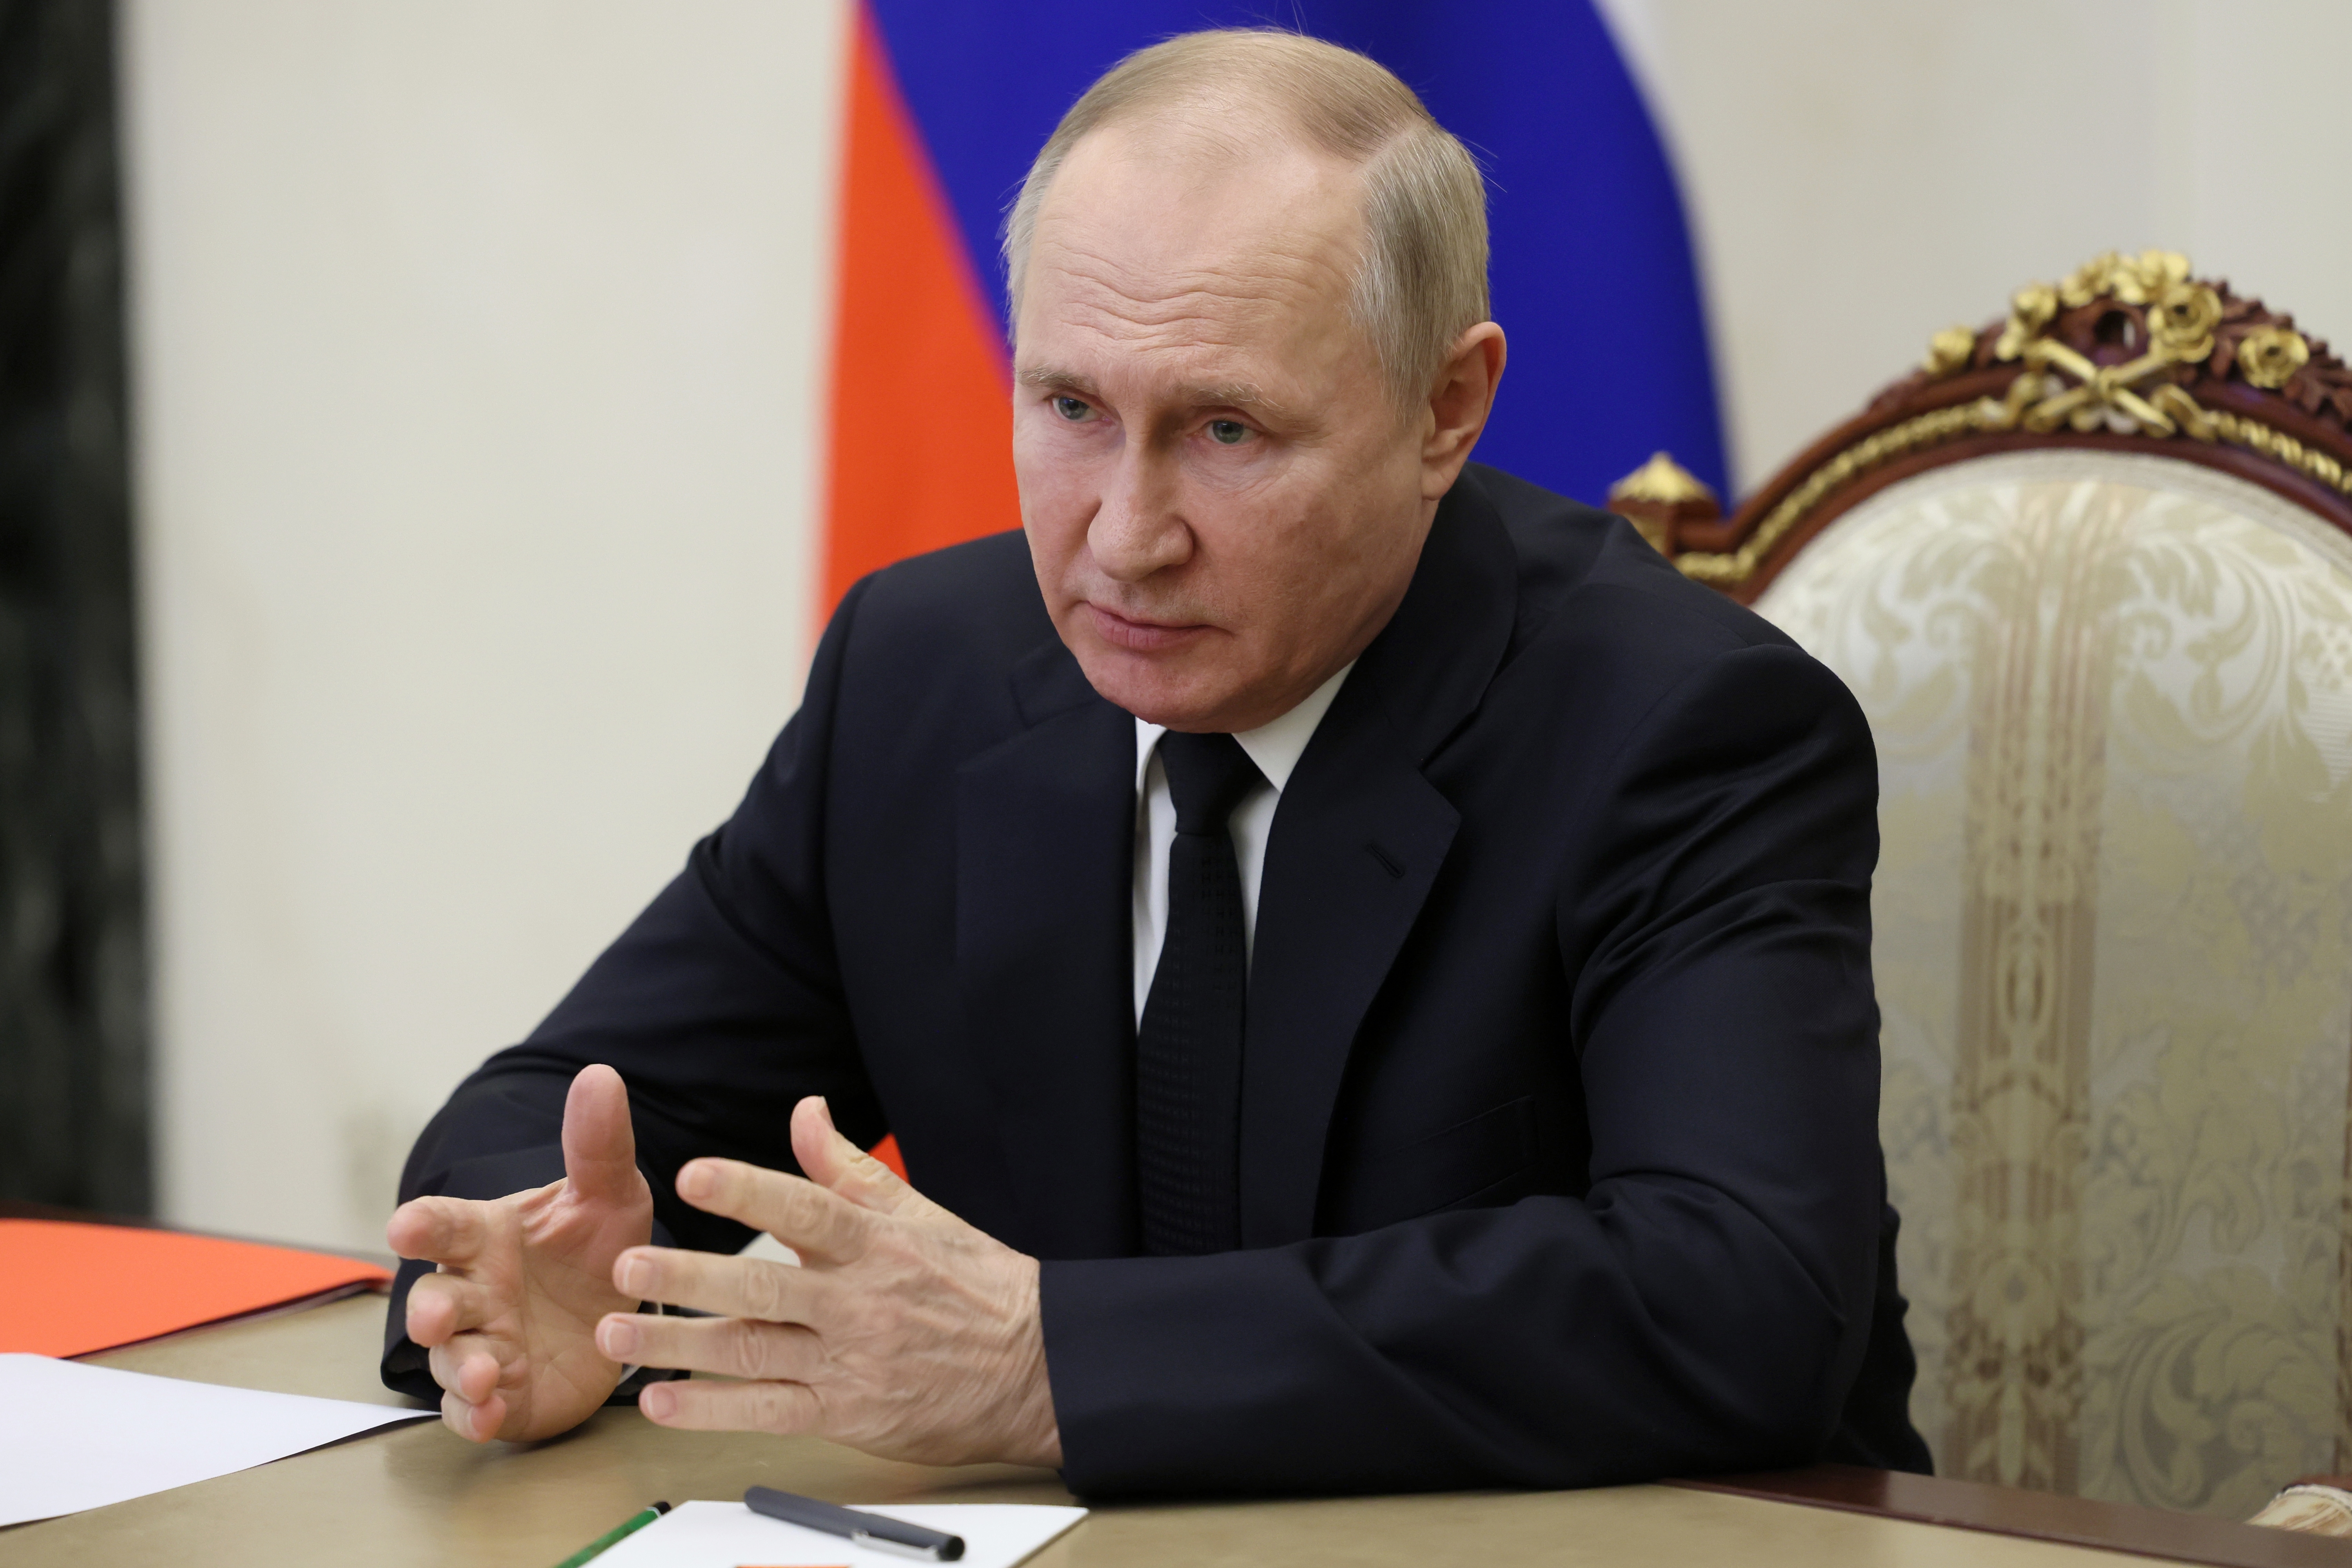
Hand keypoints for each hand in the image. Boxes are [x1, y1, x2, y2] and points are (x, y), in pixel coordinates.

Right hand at [386, 1064, 653, 1441]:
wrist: (622, 1310)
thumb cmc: (596, 1245)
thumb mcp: (609, 1193)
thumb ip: (597, 1144)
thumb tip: (599, 1075)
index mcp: (486, 1237)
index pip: (441, 1225)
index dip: (421, 1225)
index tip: (404, 1226)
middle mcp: (472, 1291)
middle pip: (433, 1299)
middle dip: (428, 1310)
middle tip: (434, 1315)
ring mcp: (482, 1345)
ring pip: (450, 1360)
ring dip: (460, 1368)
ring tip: (484, 1373)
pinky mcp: (501, 1395)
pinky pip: (473, 1411)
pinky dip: (476, 1416)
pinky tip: (489, 1415)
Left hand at [593, 1097, 1061, 1468]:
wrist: (1036, 1367)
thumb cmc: (976, 1284)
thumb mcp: (920, 1213)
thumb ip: (849, 1168)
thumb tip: (805, 1111)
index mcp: (877, 1244)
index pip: (805, 1210)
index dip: (748, 1193)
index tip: (693, 1177)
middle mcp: (859, 1302)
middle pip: (763, 1287)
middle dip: (689, 1278)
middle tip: (627, 1267)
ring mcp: (851, 1361)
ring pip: (752, 1351)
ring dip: (678, 1345)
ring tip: (617, 1335)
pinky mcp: (848, 1413)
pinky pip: (770, 1412)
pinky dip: (713, 1409)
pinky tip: (663, 1403)